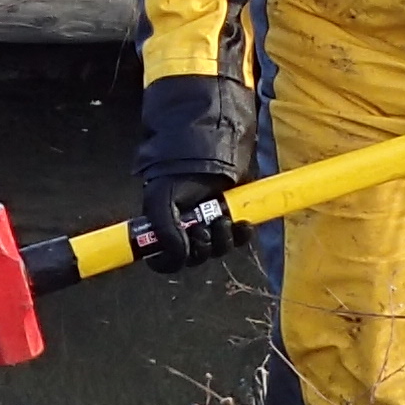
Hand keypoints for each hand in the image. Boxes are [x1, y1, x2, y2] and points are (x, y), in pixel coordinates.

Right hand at [134, 72, 254, 270]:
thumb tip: (180, 255)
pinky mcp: (232, 216)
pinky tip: (243, 225)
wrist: (208, 144)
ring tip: (223, 221)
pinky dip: (242, 235)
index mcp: (162, 227)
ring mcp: (210, 223)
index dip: (172, 260)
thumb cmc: (177, 168)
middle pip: (194, 257)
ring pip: (217, 250)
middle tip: (204, 230)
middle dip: (202, 248)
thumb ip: (165, 231)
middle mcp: (185, 229)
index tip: (181, 252)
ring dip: (222, 242)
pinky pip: (239, 239)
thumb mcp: (160, 199)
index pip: (163, 260)